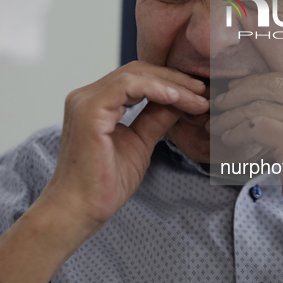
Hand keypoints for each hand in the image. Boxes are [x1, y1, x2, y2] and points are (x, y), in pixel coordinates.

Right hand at [39, 61, 208, 231]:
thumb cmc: (104, 184)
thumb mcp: (140, 143)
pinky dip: (155, 88)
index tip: (199, 96)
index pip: (138, 78)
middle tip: (203, 92)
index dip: (170, 82)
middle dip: (175, 79)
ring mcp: (85, 101)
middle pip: (138, 71)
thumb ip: (156, 119)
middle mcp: (87, 96)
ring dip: (171, 85)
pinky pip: (128, 86)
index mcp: (96, 103)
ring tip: (197, 99)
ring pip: (136, 75)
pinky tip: (177, 98)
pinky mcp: (89, 110)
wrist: (80, 211)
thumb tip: (180, 102)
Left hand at [209, 72, 282, 262]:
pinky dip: (237, 132)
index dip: (256, 81)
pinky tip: (229, 139)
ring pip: (259, 105)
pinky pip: (255, 126)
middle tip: (219, 104)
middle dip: (239, 92)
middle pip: (273, 84)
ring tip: (217, 125)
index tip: (235, 91)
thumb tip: (260, 97)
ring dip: (231, 116)